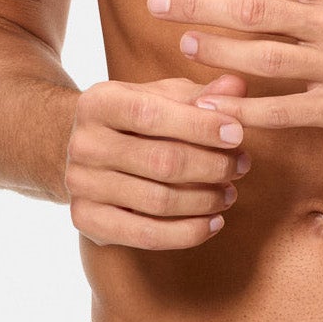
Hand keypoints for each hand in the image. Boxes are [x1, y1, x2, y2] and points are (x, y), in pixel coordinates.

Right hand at [61, 73, 252, 248]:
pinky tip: (215, 223)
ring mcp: (80, 184)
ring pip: (158, 201)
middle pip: (160, 162)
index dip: (199, 126)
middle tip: (242, 165)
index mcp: (98, 102)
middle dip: (211, 166)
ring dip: (205, 201)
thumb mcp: (162, 97)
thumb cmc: (135, 120)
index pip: (151, 115)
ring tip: (230, 194)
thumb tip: (237, 87)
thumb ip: (200, 94)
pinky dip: (188, 233)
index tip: (237, 135)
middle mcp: (83, 143)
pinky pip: (146, 235)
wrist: (85, 152)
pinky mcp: (85, 219)